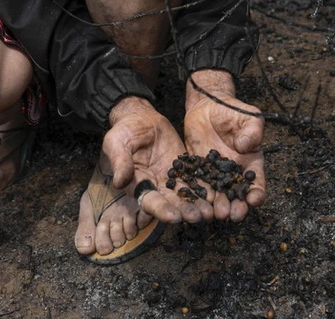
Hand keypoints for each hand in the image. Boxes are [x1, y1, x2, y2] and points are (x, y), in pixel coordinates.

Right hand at [103, 97, 212, 223]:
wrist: (140, 117)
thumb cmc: (124, 130)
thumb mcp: (117, 142)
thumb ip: (120, 161)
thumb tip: (119, 182)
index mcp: (138, 184)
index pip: (150, 202)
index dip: (162, 210)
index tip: (175, 217)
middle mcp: (156, 186)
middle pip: (171, 203)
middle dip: (185, 211)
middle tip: (199, 217)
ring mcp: (171, 179)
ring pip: (186, 195)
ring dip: (198, 204)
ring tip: (210, 211)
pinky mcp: (184, 169)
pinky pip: (196, 180)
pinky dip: (206, 188)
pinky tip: (217, 193)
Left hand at [182, 70, 265, 221]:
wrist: (207, 106)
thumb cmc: (233, 111)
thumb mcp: (249, 117)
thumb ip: (253, 131)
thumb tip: (246, 146)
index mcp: (250, 163)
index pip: (256, 183)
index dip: (257, 193)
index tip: (253, 200)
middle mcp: (233, 173)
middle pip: (236, 195)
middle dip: (236, 207)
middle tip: (232, 215)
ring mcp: (214, 173)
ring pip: (217, 195)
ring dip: (216, 206)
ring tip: (214, 214)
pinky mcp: (197, 169)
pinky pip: (197, 184)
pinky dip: (196, 195)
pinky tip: (195, 203)